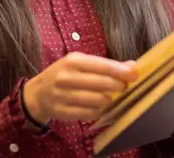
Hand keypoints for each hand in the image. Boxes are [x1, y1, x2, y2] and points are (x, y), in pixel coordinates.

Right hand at [22, 52, 136, 124]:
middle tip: (125, 87)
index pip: (102, 66)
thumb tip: (132, 66)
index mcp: (73, 61)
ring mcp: (63, 96)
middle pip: (101, 84)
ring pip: (97, 101)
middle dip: (118, 86)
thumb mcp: (80, 63)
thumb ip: (105, 64)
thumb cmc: (65, 74)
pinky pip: (89, 114)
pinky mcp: (62, 112)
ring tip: (111, 97)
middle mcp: (66, 77)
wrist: (38, 93)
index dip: (120, 71)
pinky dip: (99, 111)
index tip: (134, 74)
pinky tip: (101, 107)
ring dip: (109, 100)